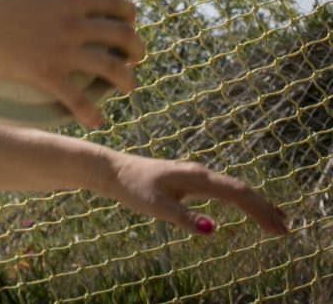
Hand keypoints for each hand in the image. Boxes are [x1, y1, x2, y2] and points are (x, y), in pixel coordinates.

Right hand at [0, 0, 145, 127]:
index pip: (115, 4)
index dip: (129, 14)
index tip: (130, 22)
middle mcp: (72, 24)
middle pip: (123, 36)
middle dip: (136, 48)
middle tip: (135, 57)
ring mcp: (60, 50)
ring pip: (110, 67)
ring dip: (126, 79)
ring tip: (127, 86)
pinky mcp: (44, 73)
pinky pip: (77, 98)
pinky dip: (91, 112)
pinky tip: (98, 121)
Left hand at [104, 153, 289, 234]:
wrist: (114, 170)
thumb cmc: (133, 187)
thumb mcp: (156, 206)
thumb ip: (184, 218)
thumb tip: (212, 230)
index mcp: (196, 177)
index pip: (237, 194)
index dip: (260, 211)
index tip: (278, 229)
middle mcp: (201, 173)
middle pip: (241, 189)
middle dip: (265, 208)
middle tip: (286, 229)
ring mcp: (197, 175)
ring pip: (234, 188)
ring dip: (257, 203)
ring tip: (278, 220)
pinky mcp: (191, 180)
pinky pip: (224, 189)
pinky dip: (242, 199)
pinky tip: (248, 207)